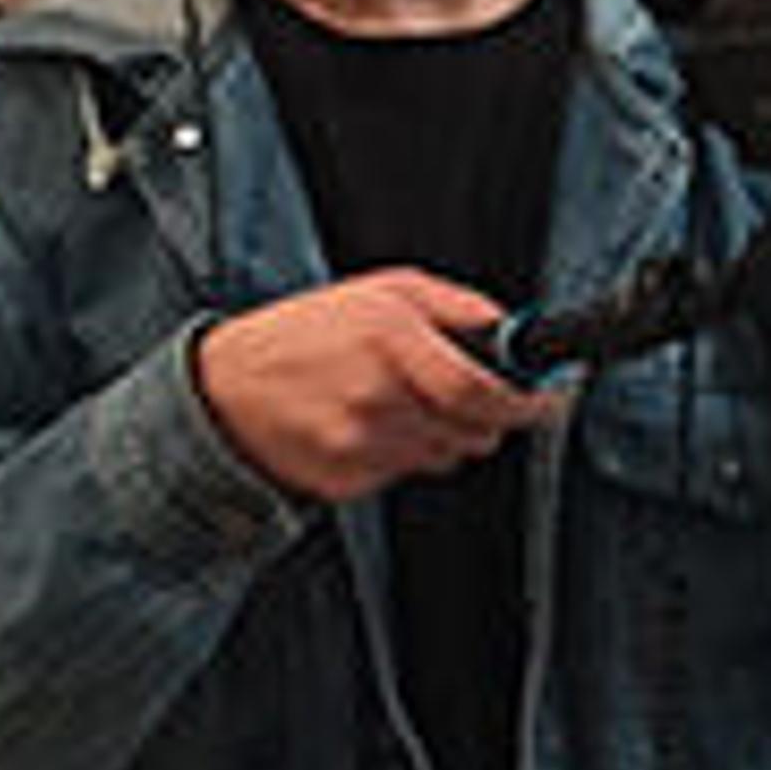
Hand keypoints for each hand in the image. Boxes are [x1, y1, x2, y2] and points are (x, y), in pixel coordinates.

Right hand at [191, 269, 563, 504]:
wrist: (224, 386)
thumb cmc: (306, 332)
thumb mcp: (387, 290)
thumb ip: (459, 307)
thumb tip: (512, 327)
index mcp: (392, 342)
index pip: (481, 392)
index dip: (526, 404)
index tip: (546, 401)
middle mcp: (376, 397)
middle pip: (474, 432)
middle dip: (490, 418)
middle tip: (475, 397)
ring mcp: (358, 444)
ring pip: (444, 456)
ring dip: (446, 435)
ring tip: (406, 402)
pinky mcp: (345, 479)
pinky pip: (405, 473)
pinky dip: (405, 453)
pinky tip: (372, 424)